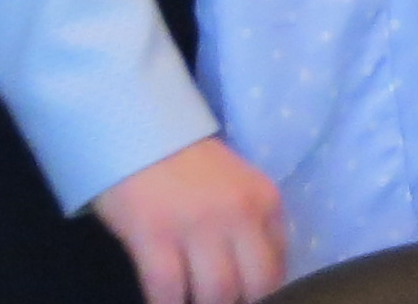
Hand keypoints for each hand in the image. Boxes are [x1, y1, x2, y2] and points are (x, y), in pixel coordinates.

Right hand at [88, 137, 286, 303]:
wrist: (139, 131)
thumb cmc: (188, 164)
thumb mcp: (240, 187)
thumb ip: (255, 226)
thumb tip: (259, 278)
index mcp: (265, 200)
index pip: (279, 266)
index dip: (263, 293)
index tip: (245, 296)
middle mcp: (239, 214)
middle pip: (254, 286)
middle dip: (238, 302)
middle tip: (218, 301)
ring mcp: (198, 225)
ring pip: (215, 293)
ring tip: (191, 300)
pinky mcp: (155, 236)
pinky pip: (168, 291)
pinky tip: (164, 302)